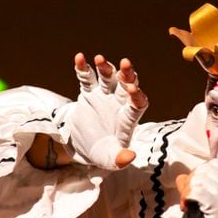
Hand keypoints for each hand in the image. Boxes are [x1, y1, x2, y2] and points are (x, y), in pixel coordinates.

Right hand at [65, 53, 148, 169]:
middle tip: (125, 63)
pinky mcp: (89, 93)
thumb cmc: (102, 153)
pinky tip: (79, 57)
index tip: (133, 89)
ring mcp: (104, 96)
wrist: (83, 146)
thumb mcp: (109, 159)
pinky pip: (88, 78)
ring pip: (109, 78)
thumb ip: (119, 159)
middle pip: (127, 85)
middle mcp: (119, 104)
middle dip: (127, 74)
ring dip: (106, 67)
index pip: (137, 104)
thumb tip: (130, 157)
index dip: (137, 96)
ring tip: (100, 59)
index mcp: (128, 118)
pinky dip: (84, 68)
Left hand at [176, 160, 217, 217]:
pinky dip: (187, 197)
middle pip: (205, 169)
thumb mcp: (215, 209)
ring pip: (200, 178)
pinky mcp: (217, 207)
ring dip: (188, 189)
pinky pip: (197, 191)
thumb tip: (184, 180)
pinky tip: (186, 206)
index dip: (200, 173)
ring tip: (187, 203)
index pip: (215, 166)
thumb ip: (206, 194)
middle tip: (187, 197)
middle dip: (191, 180)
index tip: (193, 187)